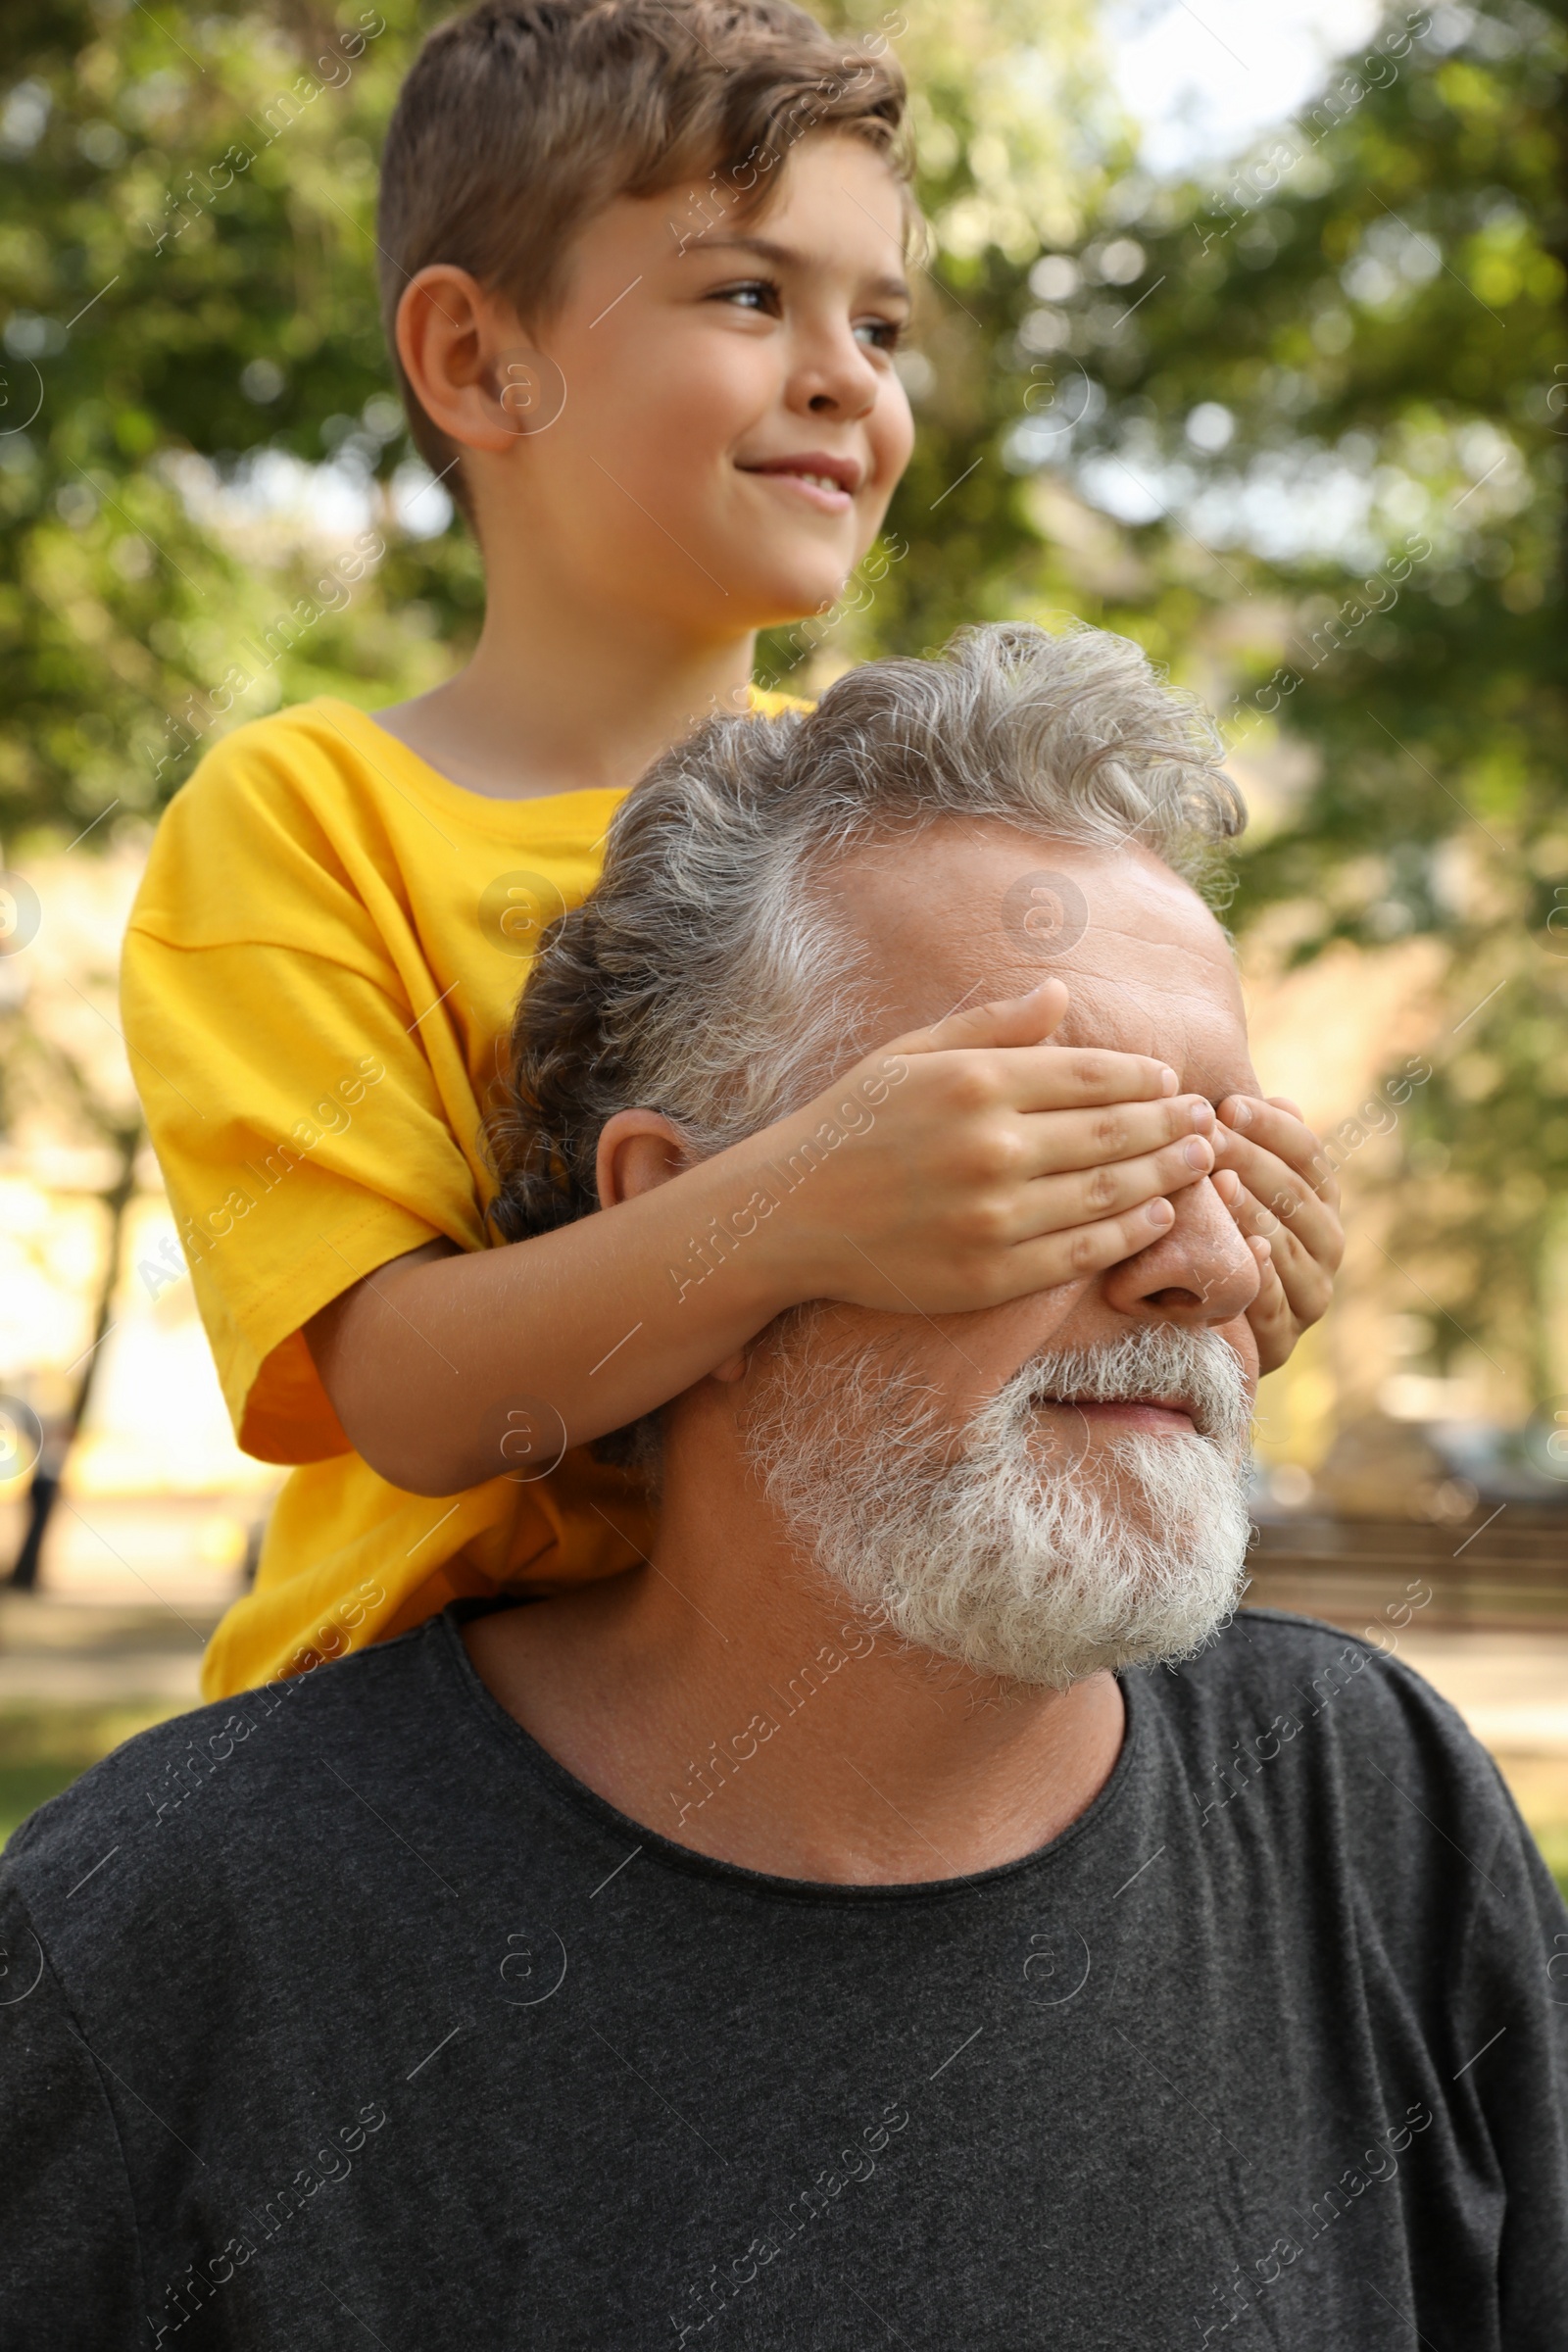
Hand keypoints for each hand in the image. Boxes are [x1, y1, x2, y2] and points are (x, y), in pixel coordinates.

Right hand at [760, 978, 1218, 1316]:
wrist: (790, 1214)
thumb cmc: (852, 1124)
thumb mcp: (911, 1054)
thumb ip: (991, 1026)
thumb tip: (1061, 994)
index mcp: (976, 1082)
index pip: (1091, 1075)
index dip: (1144, 1079)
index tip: (1171, 1081)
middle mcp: (991, 1147)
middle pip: (1112, 1133)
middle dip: (1170, 1125)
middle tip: (1205, 1121)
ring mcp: (991, 1217)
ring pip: (1107, 1194)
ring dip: (1165, 1176)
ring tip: (1199, 1163)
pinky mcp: (987, 1275)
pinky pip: (1079, 1253)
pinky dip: (1129, 1232)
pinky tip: (1158, 1215)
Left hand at [1211, 1094, 1342, 1374]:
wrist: (1213, 1328)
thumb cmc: (1223, 1239)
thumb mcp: (1242, 1190)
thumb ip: (1259, 1150)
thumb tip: (1283, 1101)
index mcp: (1323, 1204)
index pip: (1308, 1156)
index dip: (1270, 1128)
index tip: (1227, 1105)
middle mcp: (1328, 1246)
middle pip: (1295, 1195)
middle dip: (1250, 1161)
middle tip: (1208, 1137)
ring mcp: (1311, 1294)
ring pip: (1286, 1246)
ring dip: (1251, 1213)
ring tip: (1217, 1183)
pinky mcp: (1284, 1339)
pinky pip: (1275, 1306)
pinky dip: (1262, 1278)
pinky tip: (1244, 1252)